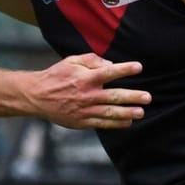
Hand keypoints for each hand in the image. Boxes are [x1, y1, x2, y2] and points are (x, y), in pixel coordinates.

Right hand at [29, 53, 149, 129]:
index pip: (108, 73)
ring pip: (110, 112)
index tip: (139, 67)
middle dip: (132, 97)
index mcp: (85, 78)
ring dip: (127, 113)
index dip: (124, 69)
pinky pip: (102, 123)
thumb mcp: (71, 61)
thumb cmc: (56, 76)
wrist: (36, 96)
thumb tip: (111, 65)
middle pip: (114, 96)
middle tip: (147, 97)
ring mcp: (84, 110)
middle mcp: (86, 94)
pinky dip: (115, 123)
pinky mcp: (81, 122)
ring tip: (141, 112)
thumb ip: (92, 60)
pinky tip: (127, 122)